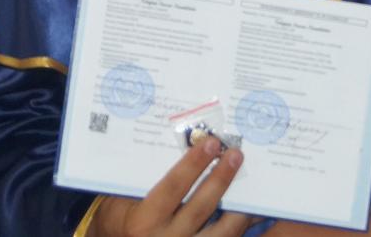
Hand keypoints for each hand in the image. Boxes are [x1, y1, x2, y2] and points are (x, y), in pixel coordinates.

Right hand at [90, 134, 253, 236]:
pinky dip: (239, 226)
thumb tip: (183, 147)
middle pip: (202, 208)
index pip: (173, 188)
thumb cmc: (119, 220)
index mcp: (143, 223)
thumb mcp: (121, 201)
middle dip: (221, 179)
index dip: (193, 164)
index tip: (211, 143)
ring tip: (251, 184)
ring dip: (239, 206)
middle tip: (235, 155)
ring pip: (222, 232)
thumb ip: (146, 181)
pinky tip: (250, 210)